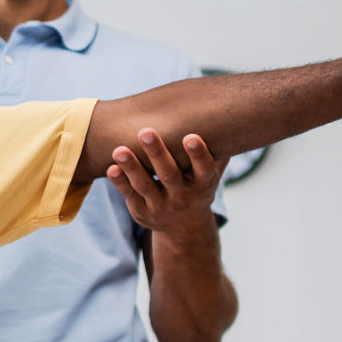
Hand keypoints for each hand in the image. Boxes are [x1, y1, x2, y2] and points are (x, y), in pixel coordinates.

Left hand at [107, 129, 222, 239]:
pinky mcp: (142, 211)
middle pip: (169, 174)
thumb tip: (229, 114)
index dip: (198, 153)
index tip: (191, 137)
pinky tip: (111, 167)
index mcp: (203, 183)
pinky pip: (129, 195)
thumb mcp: (211, 172)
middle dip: (157, 153)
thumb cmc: (197, 186)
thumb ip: (217, 149)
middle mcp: (183, 195)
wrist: (184, 227)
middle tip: (146, 132)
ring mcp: (161, 205)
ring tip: (119, 150)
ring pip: (145, 185)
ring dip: (132, 167)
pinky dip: (120, 182)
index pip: (203, 168)